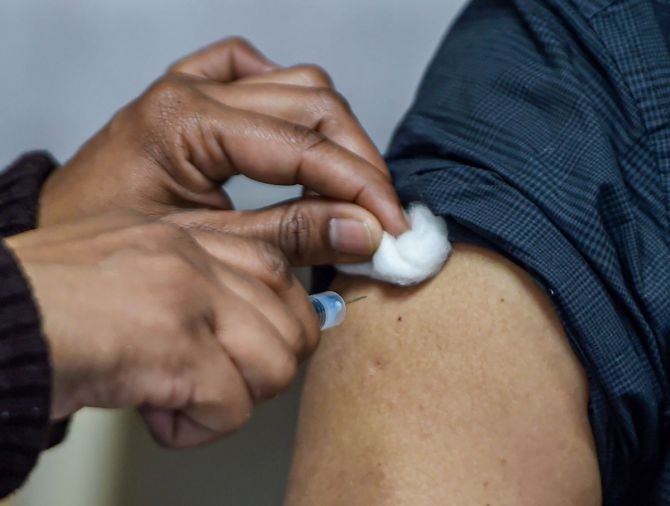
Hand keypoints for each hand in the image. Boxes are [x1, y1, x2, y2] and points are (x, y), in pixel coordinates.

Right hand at [7, 211, 318, 447]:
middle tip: (217, 380)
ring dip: (235, 398)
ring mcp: (186, 298)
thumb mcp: (126, 274)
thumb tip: (256, 328)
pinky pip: (233, 408)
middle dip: (265, 368)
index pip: (275, 269)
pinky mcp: (174, 347)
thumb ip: (191, 287)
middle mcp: (190, 258)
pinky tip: (154, 413)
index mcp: (180, 236)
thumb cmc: (41, 307)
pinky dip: (198, 428)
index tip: (265, 348)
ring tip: (181, 397)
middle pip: (292, 322)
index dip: (284, 319)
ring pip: (276, 364)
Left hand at [40, 38, 407, 255]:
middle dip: (358, 162)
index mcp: (185, 121)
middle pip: (313, 104)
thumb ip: (291, 235)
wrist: (67, 242)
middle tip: (381, 215)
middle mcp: (194, 89)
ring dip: (337, 133)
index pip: (303, 145)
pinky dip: (291, 100)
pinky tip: (300, 135)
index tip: (392, 226)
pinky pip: (258, 73)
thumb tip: (363, 231)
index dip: (360, 186)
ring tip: (352, 188)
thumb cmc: (113, 251)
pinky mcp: (198, 91)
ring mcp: (196, 83)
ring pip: (299, 85)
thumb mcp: (208, 250)